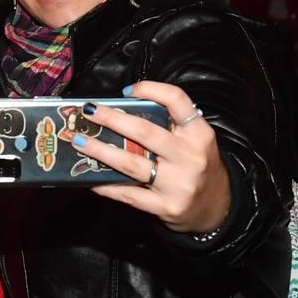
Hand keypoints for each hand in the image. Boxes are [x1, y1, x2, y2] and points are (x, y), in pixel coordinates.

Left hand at [69, 79, 230, 234]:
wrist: (217, 208)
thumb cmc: (198, 166)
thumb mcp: (195, 141)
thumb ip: (170, 125)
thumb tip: (123, 109)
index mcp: (199, 133)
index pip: (176, 100)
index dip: (150, 90)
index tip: (126, 91)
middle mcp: (190, 156)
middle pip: (145, 132)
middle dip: (112, 119)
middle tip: (88, 111)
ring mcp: (178, 183)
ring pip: (131, 163)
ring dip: (100, 151)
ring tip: (80, 141)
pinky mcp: (166, 206)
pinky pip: (129, 194)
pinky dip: (107, 186)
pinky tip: (90, 179)